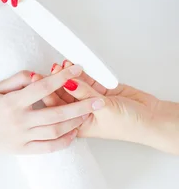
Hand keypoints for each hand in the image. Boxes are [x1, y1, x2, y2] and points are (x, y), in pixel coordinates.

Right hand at [0, 66, 104, 154]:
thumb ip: (16, 80)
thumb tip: (36, 74)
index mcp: (12, 102)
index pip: (43, 87)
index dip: (62, 78)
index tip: (77, 69)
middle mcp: (20, 121)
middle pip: (57, 113)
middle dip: (80, 106)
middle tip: (99, 100)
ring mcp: (23, 137)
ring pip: (56, 130)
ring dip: (75, 123)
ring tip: (89, 114)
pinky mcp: (24, 150)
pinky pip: (48, 147)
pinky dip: (63, 141)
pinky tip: (74, 133)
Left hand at [51, 62, 178, 154]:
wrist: (151, 117)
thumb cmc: (128, 124)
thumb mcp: (104, 109)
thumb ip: (84, 94)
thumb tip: (66, 81)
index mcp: (78, 125)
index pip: (57, 108)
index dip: (47, 93)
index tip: (38, 80)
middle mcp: (80, 112)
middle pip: (63, 94)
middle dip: (56, 81)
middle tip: (52, 68)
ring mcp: (89, 100)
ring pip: (74, 85)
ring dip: (68, 74)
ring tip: (62, 64)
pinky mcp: (99, 89)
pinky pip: (87, 78)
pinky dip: (81, 71)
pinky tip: (73, 63)